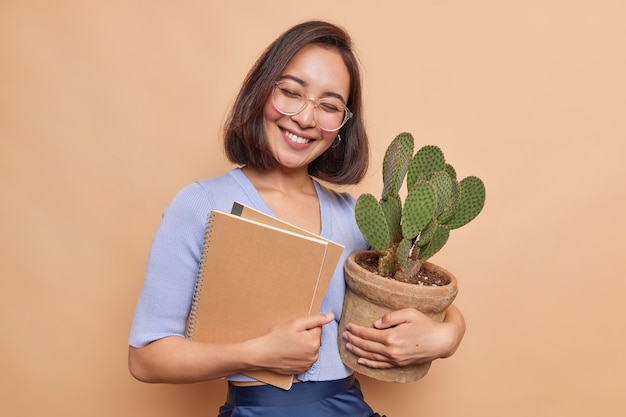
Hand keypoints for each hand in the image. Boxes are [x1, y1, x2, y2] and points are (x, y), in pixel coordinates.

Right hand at [254, 313, 333, 374]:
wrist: (262, 354)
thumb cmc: (277, 337)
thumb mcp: (295, 323)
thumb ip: (315, 319)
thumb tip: (331, 316)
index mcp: (315, 342)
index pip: (317, 328)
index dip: (305, 327)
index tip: (295, 330)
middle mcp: (315, 356)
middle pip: (315, 339)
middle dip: (306, 336)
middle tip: (291, 337)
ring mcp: (309, 365)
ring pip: (311, 349)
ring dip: (304, 346)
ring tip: (289, 345)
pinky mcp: (302, 370)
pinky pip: (306, 358)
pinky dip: (300, 355)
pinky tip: (290, 353)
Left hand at [342, 305, 464, 368]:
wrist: (440, 341)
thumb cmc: (426, 325)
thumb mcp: (408, 313)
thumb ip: (390, 317)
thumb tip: (375, 324)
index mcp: (391, 337)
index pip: (368, 334)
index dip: (356, 330)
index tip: (348, 326)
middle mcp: (391, 350)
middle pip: (366, 346)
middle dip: (353, 340)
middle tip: (344, 335)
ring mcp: (395, 359)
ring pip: (370, 357)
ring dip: (357, 352)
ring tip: (348, 346)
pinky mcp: (399, 364)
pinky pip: (380, 365)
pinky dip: (368, 364)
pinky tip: (360, 361)